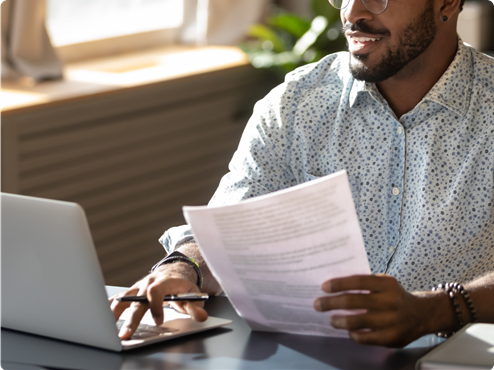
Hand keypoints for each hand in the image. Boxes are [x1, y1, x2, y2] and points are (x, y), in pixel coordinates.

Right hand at [110, 263, 207, 338]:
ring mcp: (138, 287)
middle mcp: (148, 283)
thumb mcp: (193, 296)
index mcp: (164, 282)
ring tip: (107, 328)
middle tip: (126, 334)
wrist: (175, 272)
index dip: (156, 306)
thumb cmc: (183, 287)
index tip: (159, 321)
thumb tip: (201, 317)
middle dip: (132, 318)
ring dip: (114, 314)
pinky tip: (102, 317)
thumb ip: (196, 307)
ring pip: (124, 299)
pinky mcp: (132, 292)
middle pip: (137, 300)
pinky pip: (118, 299)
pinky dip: (110, 307)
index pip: (156, 291)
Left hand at [313, 274, 430, 346]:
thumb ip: (364, 284)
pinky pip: (365, 338)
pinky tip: (349, 330)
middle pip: (353, 301)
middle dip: (331, 303)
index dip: (339, 284)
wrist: (422, 314)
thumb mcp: (384, 283)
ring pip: (357, 321)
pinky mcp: (392, 337)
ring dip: (339, 321)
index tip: (324, 287)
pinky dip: (353, 334)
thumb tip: (334, 287)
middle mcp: (390, 301)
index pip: (358, 281)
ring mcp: (392, 321)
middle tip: (318, 304)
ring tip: (331, 320)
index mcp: (387, 284)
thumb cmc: (395, 296)